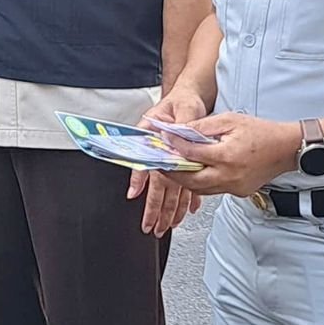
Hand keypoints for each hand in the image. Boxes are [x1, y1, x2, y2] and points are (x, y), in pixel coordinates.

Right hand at [129, 88, 207, 235]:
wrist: (189, 98)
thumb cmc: (182, 101)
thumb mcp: (184, 109)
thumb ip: (182, 126)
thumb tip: (178, 142)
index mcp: (153, 136)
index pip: (145, 160)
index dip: (138, 179)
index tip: (134, 194)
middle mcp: (159, 150)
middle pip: (156, 182)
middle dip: (152, 207)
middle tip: (150, 225)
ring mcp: (168, 157)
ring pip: (167, 188)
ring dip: (166, 208)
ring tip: (164, 225)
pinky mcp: (180, 161)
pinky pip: (182, 184)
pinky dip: (184, 199)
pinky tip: (185, 211)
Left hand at [166, 113, 301, 197]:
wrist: (287, 148)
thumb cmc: (262, 132)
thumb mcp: (229, 120)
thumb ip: (201, 127)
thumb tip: (179, 130)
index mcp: (226, 156)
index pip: (190, 154)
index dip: (173, 146)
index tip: (163, 139)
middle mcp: (229, 175)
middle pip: (190, 180)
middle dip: (171, 171)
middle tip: (159, 161)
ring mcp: (234, 186)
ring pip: (199, 189)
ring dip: (184, 179)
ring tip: (173, 166)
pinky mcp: (239, 192)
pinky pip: (213, 190)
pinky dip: (200, 182)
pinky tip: (195, 171)